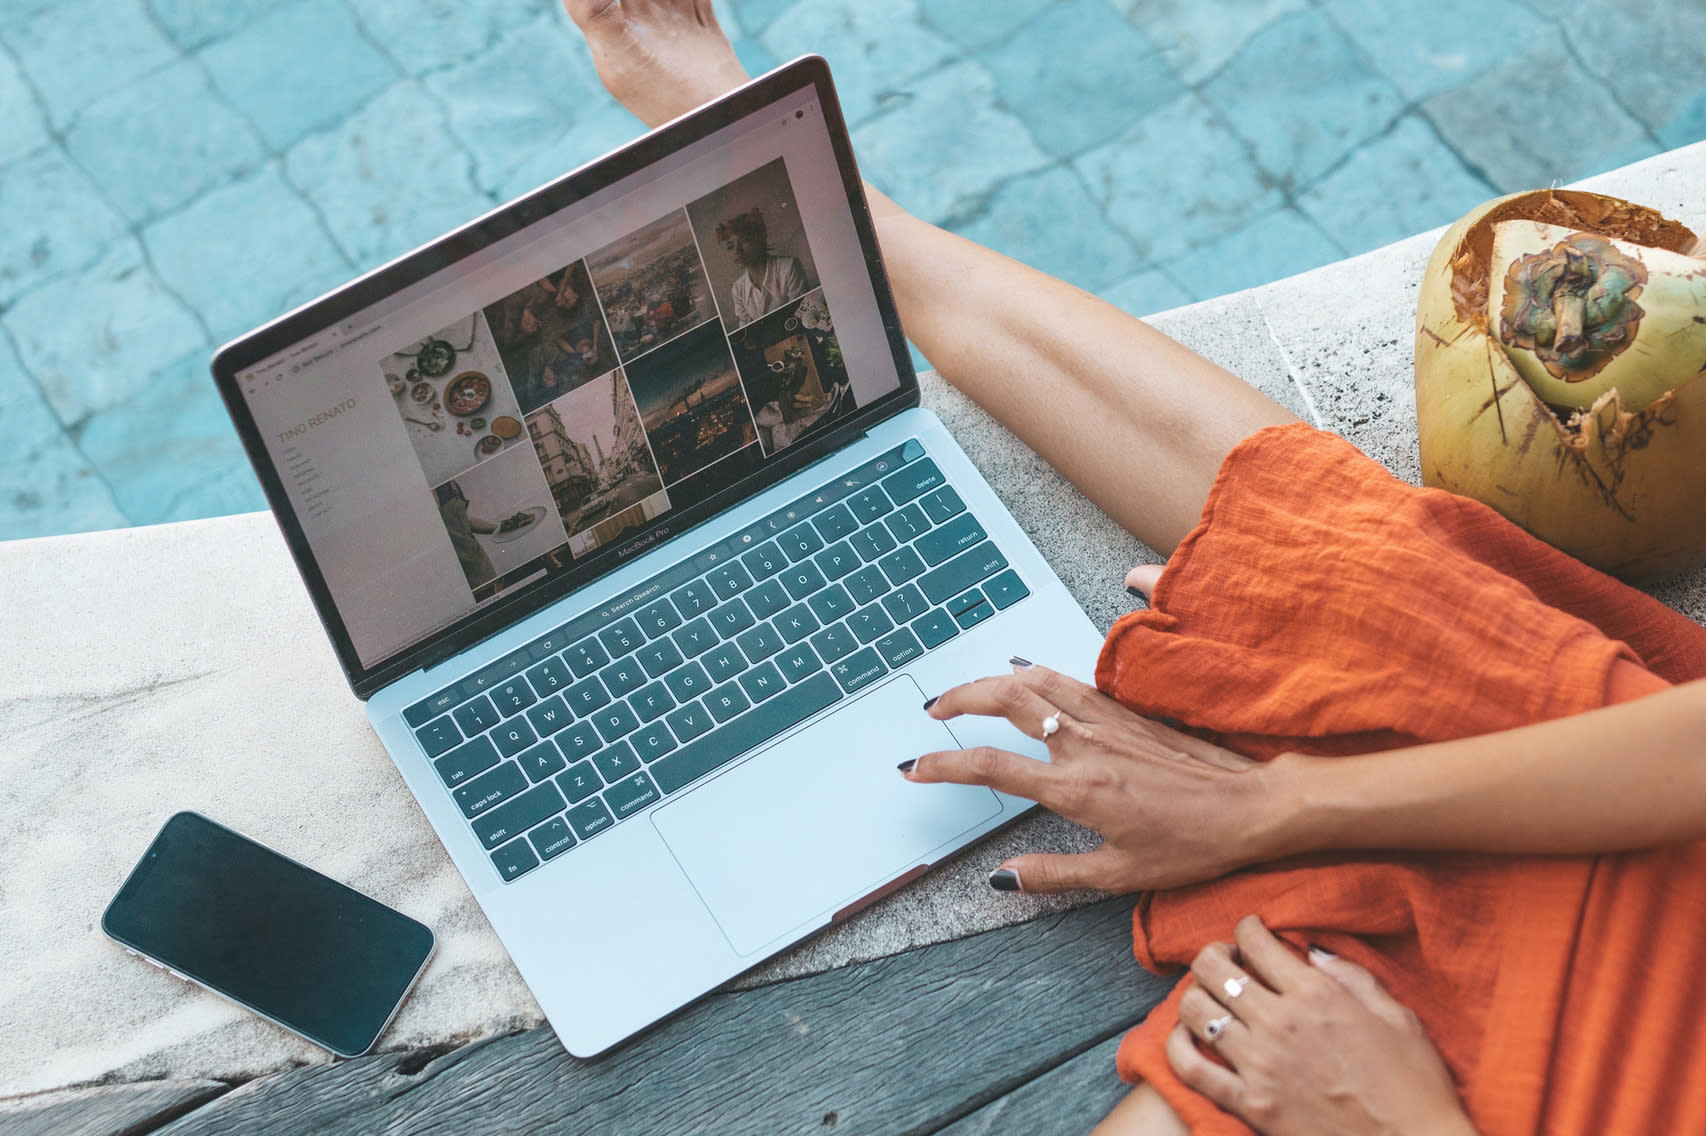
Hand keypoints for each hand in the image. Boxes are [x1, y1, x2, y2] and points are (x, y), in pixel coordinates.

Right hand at [906, 665, 1280, 891]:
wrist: (1251, 806)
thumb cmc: (1191, 846)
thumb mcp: (1118, 875)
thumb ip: (1052, 873)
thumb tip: (1002, 878)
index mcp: (1075, 788)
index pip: (991, 768)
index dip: (944, 766)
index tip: (915, 768)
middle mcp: (1084, 744)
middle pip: (1006, 700)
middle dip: (960, 698)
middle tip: (933, 710)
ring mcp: (1106, 720)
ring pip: (1036, 680)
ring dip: (993, 679)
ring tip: (968, 691)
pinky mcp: (1126, 711)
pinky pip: (1068, 681)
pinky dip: (1035, 673)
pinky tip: (1026, 673)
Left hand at [1167, 917, 1474, 1135]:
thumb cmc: (1414, 1085)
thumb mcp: (1397, 1016)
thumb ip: (1352, 976)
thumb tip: (1313, 951)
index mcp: (1316, 995)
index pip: (1256, 941)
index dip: (1246, 928)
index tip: (1250, 932)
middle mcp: (1280, 1023)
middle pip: (1213, 968)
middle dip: (1213, 954)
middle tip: (1225, 960)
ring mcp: (1259, 1065)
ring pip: (1195, 1010)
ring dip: (1196, 994)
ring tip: (1210, 996)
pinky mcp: (1250, 1105)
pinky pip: (1191, 1067)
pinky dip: (1178, 1045)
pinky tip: (1186, 1035)